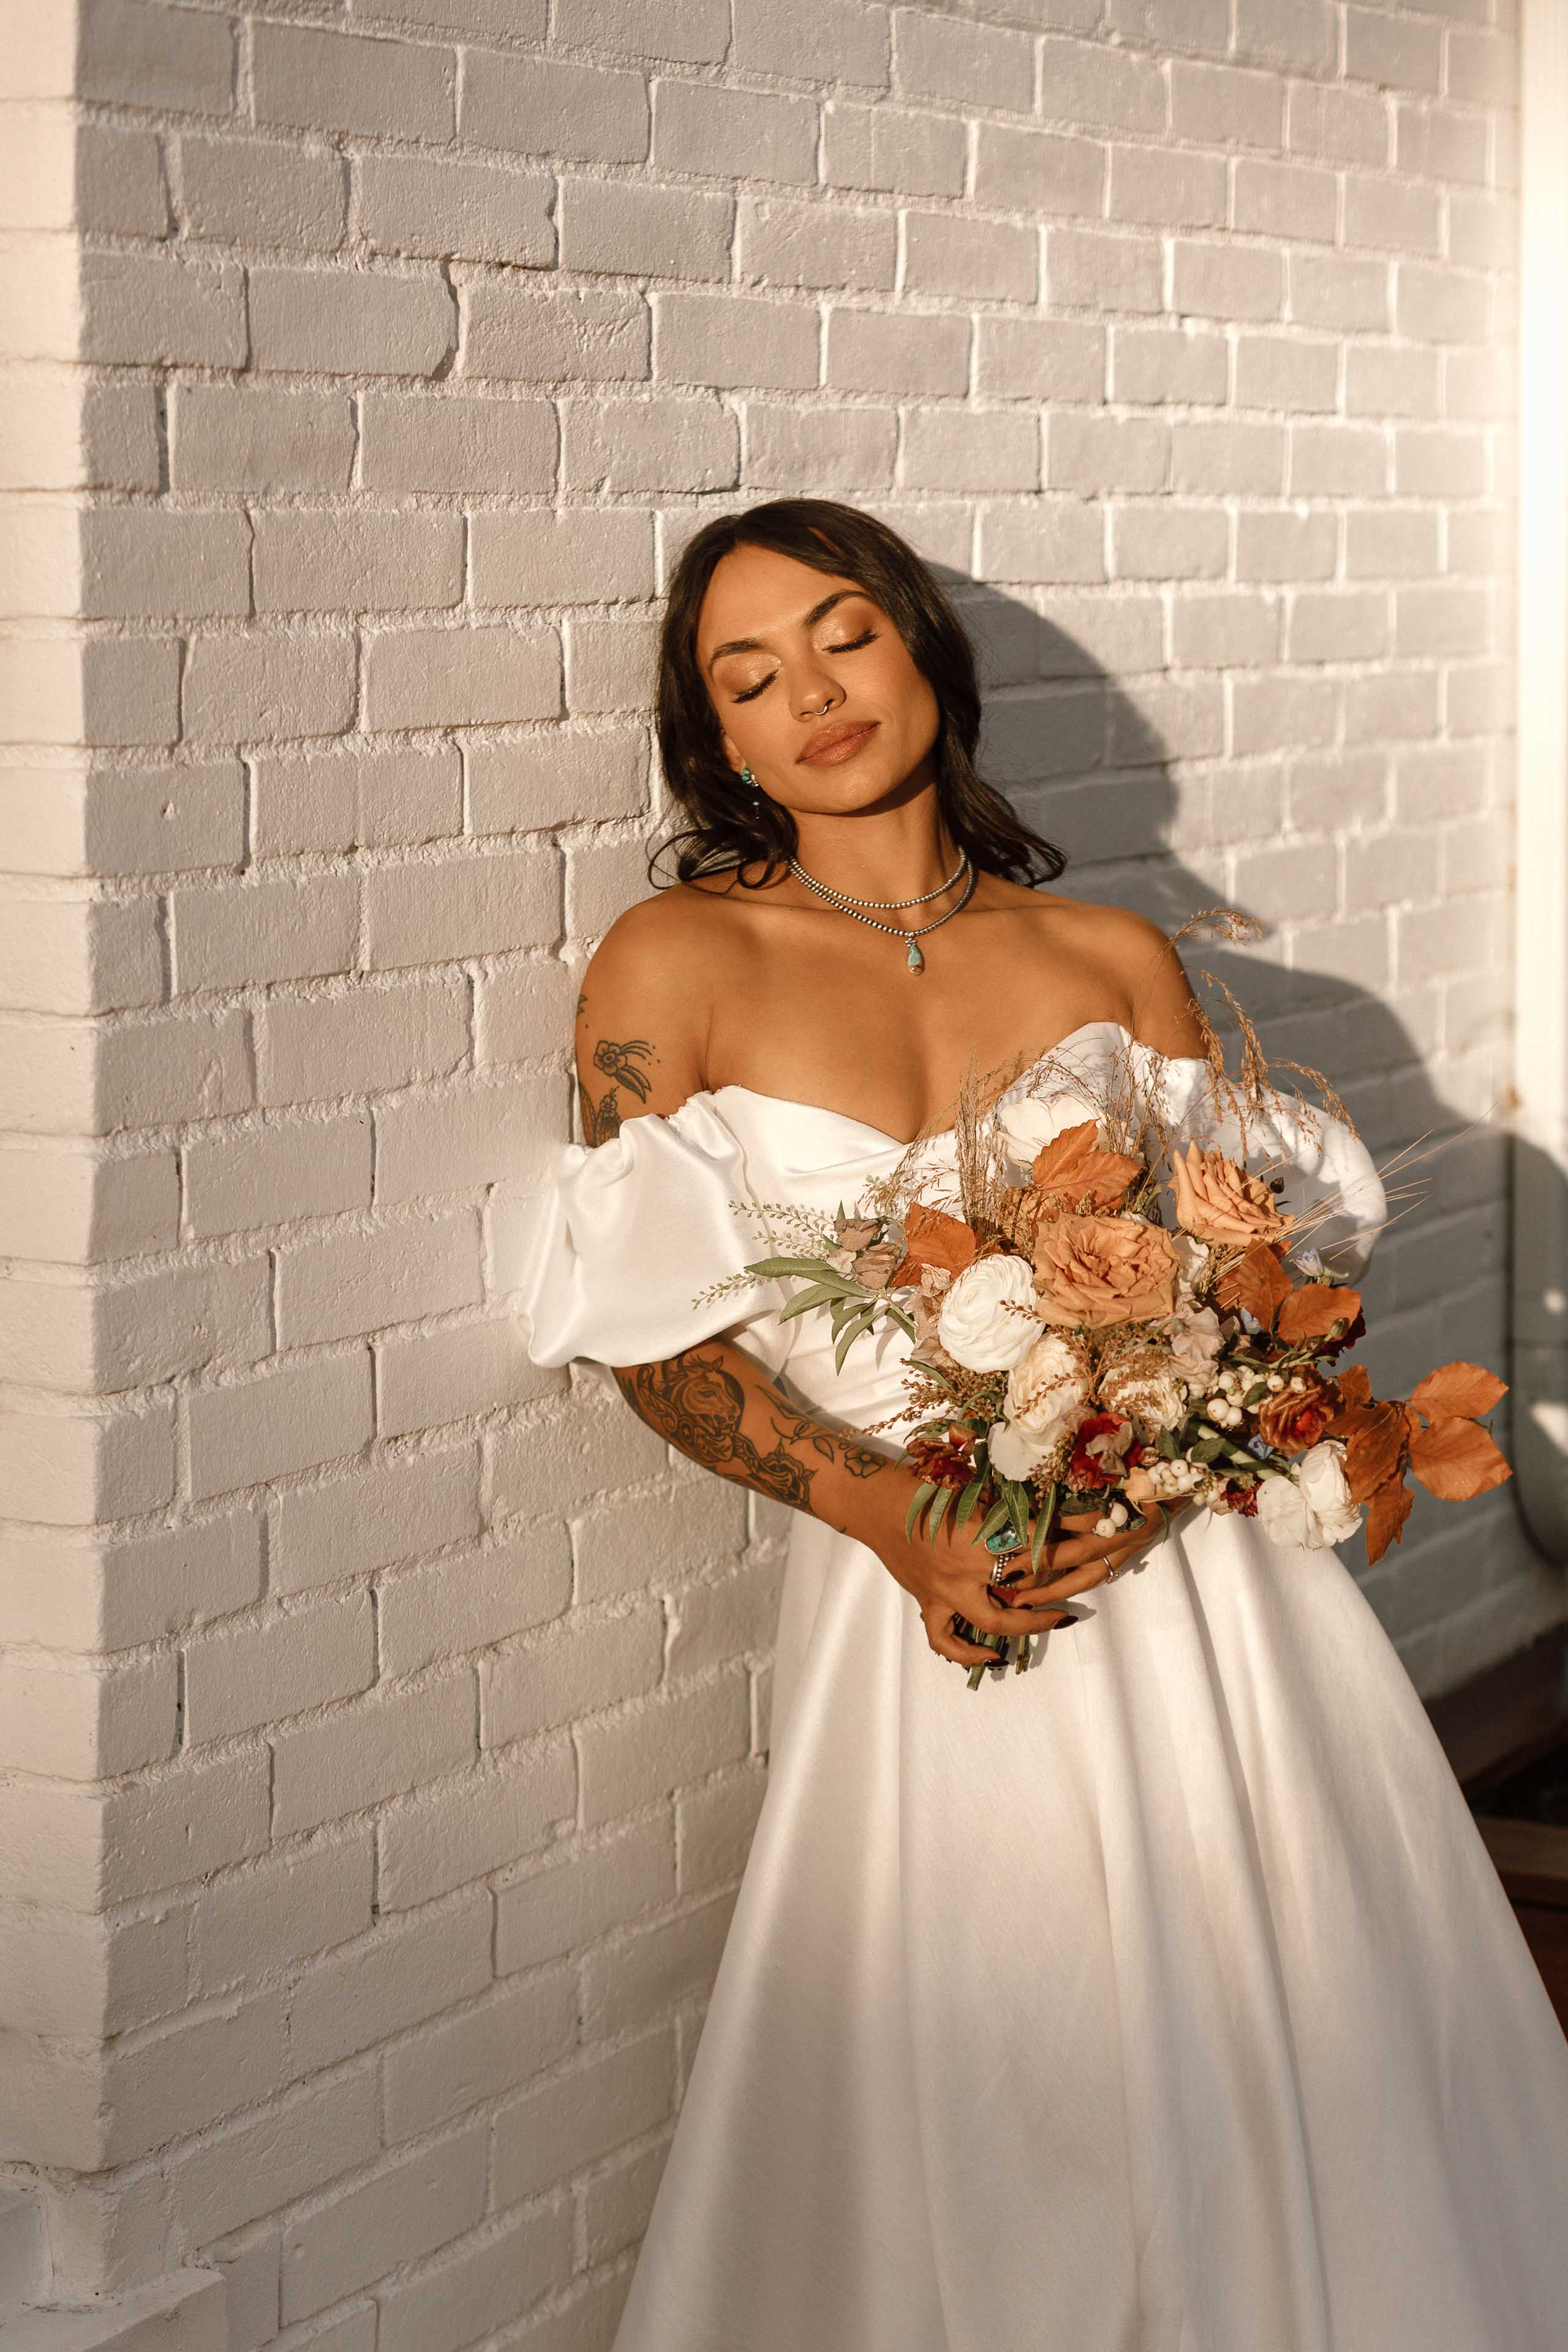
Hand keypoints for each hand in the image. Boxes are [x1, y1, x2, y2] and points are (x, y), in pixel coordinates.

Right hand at [856, 1479, 1193, 1669]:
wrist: (873, 1502)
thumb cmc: (922, 1484)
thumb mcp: (972, 1485)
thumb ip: (1011, 1503)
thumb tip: (1056, 1501)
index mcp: (985, 1534)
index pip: (1047, 1539)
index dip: (1085, 1534)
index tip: (1115, 1525)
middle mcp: (971, 1569)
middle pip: (1037, 1580)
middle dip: (1079, 1571)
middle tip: (1109, 1563)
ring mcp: (949, 1593)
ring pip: (999, 1622)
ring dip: (1034, 1622)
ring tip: (1063, 1615)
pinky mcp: (929, 1605)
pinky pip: (948, 1641)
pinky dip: (969, 1652)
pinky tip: (994, 1655)